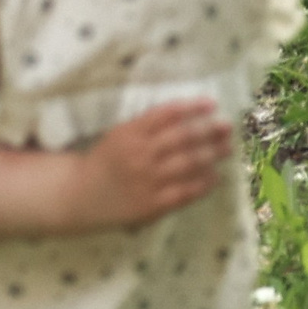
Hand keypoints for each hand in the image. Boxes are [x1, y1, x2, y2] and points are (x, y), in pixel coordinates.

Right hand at [60, 99, 234, 229]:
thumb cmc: (106, 161)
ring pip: (189, 164)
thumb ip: (149, 125)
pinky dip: (204, 183)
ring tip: (228, 149)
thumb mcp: (121, 134)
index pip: (168, 113)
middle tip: (228, 127)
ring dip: (213, 154)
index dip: (193, 107)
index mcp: (131, 132)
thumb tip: (190, 115)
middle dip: (210, 130)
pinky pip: (185, 192)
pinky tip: (215, 177)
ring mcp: (148, 180)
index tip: (212, 103)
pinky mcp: (152, 205)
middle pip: (184, 137)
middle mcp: (141, 154)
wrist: (79, 196)